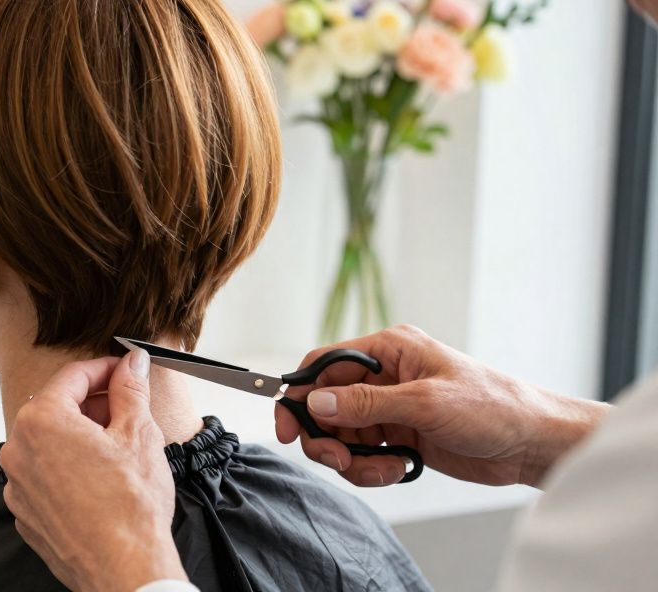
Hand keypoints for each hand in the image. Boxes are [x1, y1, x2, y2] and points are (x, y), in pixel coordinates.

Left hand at [0, 353, 187, 591]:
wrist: (124, 569)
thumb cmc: (130, 506)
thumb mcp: (138, 433)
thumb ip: (130, 389)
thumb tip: (133, 364)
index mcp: (41, 421)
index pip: (72, 376)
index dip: (104, 368)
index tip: (125, 371)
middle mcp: (17, 450)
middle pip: (56, 408)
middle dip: (92, 404)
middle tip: (126, 409)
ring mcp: (17, 485)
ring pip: (48, 443)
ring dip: (79, 437)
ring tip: (116, 447)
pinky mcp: (25, 513)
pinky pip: (44, 476)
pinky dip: (67, 468)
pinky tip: (99, 479)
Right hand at [275, 324, 609, 488]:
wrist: (532, 442)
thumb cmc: (493, 406)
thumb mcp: (426, 402)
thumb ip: (367, 402)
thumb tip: (318, 401)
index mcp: (388, 350)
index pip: (324, 364)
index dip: (301, 394)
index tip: (289, 427)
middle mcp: (383, 375)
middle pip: (326, 404)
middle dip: (326, 436)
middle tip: (337, 461)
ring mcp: (389, 407)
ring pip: (340, 433)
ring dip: (350, 458)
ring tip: (380, 469)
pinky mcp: (398, 435)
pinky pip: (362, 453)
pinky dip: (369, 468)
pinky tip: (395, 470)